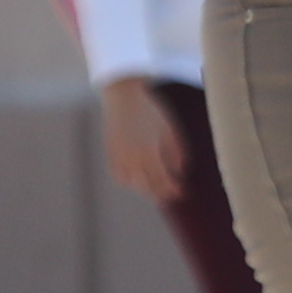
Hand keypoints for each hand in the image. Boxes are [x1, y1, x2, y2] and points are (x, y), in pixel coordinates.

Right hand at [99, 75, 194, 209]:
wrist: (123, 97)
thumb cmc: (151, 112)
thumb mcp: (170, 131)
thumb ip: (176, 153)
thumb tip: (180, 171)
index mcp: (150, 152)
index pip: (162, 180)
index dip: (172, 189)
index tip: (181, 192)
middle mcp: (132, 158)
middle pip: (147, 186)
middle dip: (160, 193)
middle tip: (171, 195)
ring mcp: (119, 156)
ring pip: (132, 183)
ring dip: (145, 188)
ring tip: (156, 189)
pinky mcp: (110, 153)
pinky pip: (118, 175)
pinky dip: (128, 181)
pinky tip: (137, 179)